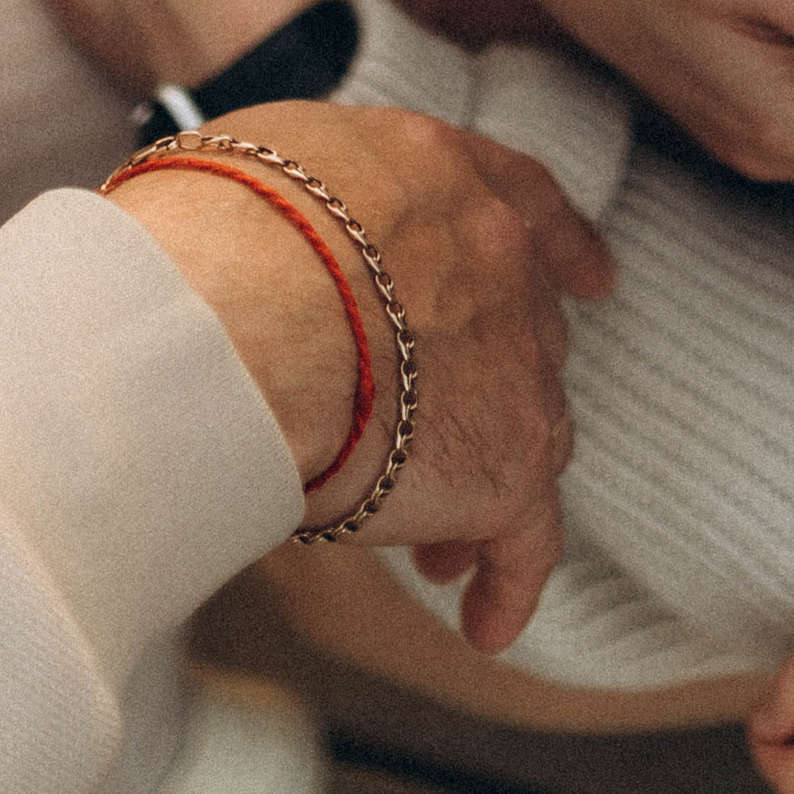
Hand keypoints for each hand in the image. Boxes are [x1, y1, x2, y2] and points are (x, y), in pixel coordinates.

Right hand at [106, 96, 612, 643]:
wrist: (229, 320)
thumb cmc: (203, 238)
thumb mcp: (256, 168)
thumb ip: (299, 204)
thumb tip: (265, 243)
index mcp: (436, 173)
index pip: (521, 198)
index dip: (557, 243)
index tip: (590, 277)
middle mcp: (498, 257)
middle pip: (520, 333)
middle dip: (489, 390)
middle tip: (440, 442)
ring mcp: (515, 363)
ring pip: (526, 432)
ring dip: (484, 486)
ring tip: (437, 554)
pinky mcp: (506, 465)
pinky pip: (526, 538)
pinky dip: (509, 581)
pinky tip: (483, 624)